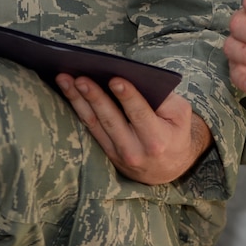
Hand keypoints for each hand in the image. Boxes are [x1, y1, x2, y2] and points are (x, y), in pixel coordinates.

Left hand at [56, 74, 210, 184]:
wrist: (169, 167)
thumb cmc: (175, 132)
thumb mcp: (181, 114)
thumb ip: (165, 98)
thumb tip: (138, 79)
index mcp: (157, 139)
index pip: (140, 114)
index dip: (127, 96)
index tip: (115, 79)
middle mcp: (135, 150)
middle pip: (111, 119)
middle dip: (94, 96)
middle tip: (80, 78)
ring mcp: (117, 154)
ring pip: (94, 124)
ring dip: (77, 100)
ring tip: (65, 80)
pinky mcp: (106, 153)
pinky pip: (90, 129)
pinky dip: (78, 109)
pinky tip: (69, 93)